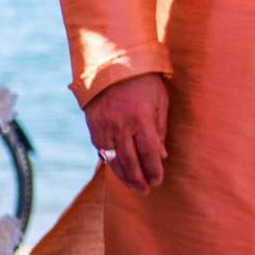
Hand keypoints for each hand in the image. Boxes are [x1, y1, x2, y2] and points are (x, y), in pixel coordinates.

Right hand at [85, 72, 168, 192]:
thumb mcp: (160, 101)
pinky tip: (118, 171)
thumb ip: (160, 129)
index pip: (147, 153)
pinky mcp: (93, 127)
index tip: (158, 180)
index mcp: (140, 119)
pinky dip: (110, 163)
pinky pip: (101, 151)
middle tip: (146, 190)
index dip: (153, 169)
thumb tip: (161, 156)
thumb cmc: (144, 82)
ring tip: (134, 186)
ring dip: (124, 176)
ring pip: (113, 160)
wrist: (112, 65)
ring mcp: (103, 127)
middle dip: (138, 179)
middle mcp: (120, 126)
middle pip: (129, 161)